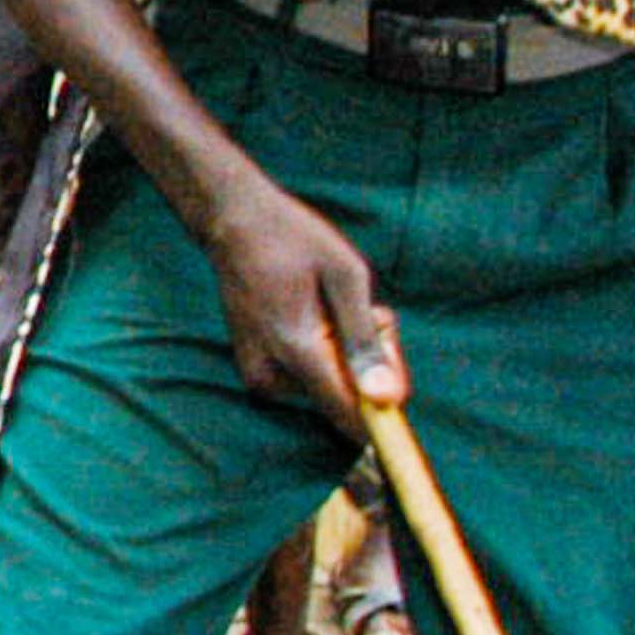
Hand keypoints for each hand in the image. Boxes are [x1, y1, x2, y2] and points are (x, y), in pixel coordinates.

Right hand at [203, 179, 393, 429]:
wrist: (233, 222)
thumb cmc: (294, 240)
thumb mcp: (344, 276)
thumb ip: (364, 339)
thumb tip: (388, 398)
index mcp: (295, 349)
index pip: (348, 412)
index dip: (383, 413)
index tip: (401, 392)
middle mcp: (270, 373)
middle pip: (343, 397)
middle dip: (368, 365)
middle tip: (374, 314)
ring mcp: (257, 375)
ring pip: (327, 387)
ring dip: (346, 357)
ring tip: (337, 307)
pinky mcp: (253, 372)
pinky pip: (306, 379)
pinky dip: (323, 355)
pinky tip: (318, 316)